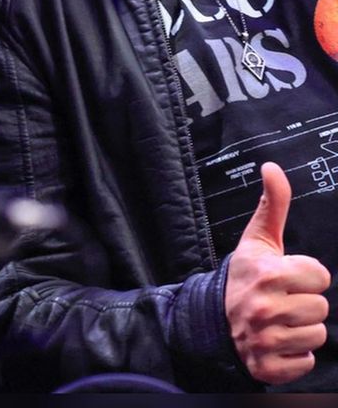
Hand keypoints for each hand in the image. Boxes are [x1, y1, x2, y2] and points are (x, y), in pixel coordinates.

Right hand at [225, 162, 330, 384]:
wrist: (212, 319)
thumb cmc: (243, 276)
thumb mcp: (257, 239)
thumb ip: (273, 204)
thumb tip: (272, 167)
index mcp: (267, 274)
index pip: (320, 276)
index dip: (306, 275)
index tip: (286, 276)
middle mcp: (265, 307)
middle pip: (321, 307)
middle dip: (304, 302)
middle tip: (281, 299)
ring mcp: (266, 339)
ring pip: (316, 335)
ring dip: (301, 329)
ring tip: (279, 319)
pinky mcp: (268, 366)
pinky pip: (306, 361)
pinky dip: (294, 354)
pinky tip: (277, 340)